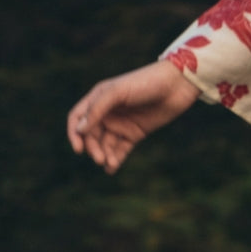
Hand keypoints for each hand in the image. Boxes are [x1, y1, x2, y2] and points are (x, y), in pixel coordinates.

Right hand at [67, 61, 200, 173]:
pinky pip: (121, 149)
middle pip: (91, 135)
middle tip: (101, 159)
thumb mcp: (118, 93)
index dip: (75, 134)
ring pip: (106, 144)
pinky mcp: (135, 133)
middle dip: (94, 148)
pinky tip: (112, 168)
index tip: (79, 149)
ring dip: (105, 155)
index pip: (78, 118)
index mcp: (98, 98)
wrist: (175, 86)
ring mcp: (121, 123)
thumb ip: (98, 109)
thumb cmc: (145, 83)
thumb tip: (80, 129)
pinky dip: (116, 159)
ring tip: (109, 164)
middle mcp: (107, 112)